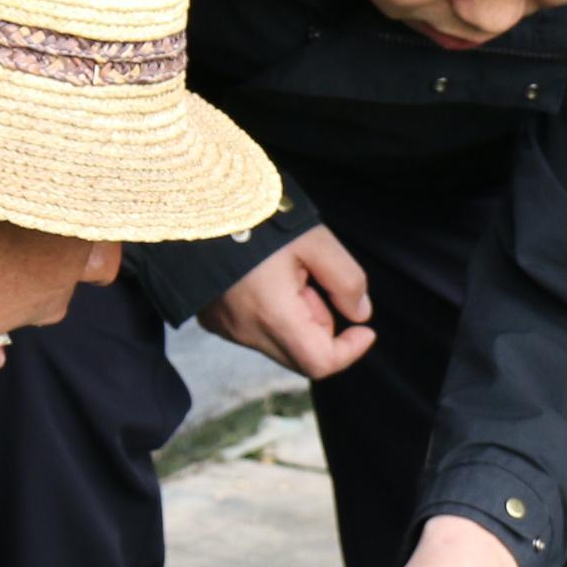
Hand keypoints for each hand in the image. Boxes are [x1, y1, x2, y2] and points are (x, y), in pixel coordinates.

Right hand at [197, 228, 375, 378]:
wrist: (201, 203)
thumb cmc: (260, 219)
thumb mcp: (316, 242)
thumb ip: (346, 281)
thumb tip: (360, 314)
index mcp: (274, 316)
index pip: (320, 364)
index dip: (350, 351)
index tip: (365, 330)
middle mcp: (246, 332)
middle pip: (300, 356)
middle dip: (320, 328)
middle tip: (314, 283)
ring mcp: (225, 328)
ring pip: (278, 343)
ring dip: (295, 319)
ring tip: (285, 275)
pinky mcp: (213, 320)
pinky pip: (253, 331)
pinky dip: (270, 315)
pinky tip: (263, 280)